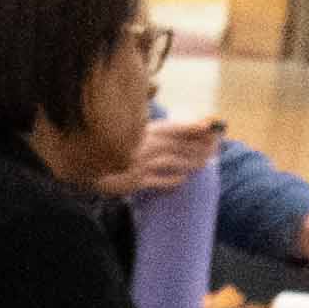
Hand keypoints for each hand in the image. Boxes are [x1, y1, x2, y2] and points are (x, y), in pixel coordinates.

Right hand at [111, 117, 225, 199]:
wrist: (94, 171)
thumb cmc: (122, 152)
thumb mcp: (139, 138)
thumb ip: (160, 134)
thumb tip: (193, 130)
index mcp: (143, 132)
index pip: (172, 127)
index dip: (191, 126)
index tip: (209, 126)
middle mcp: (141, 145)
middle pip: (176, 145)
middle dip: (198, 147)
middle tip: (214, 149)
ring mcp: (138, 163)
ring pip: (171, 161)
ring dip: (190, 162)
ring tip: (203, 164)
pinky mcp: (135, 181)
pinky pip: (158, 181)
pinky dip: (172, 180)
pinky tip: (181, 179)